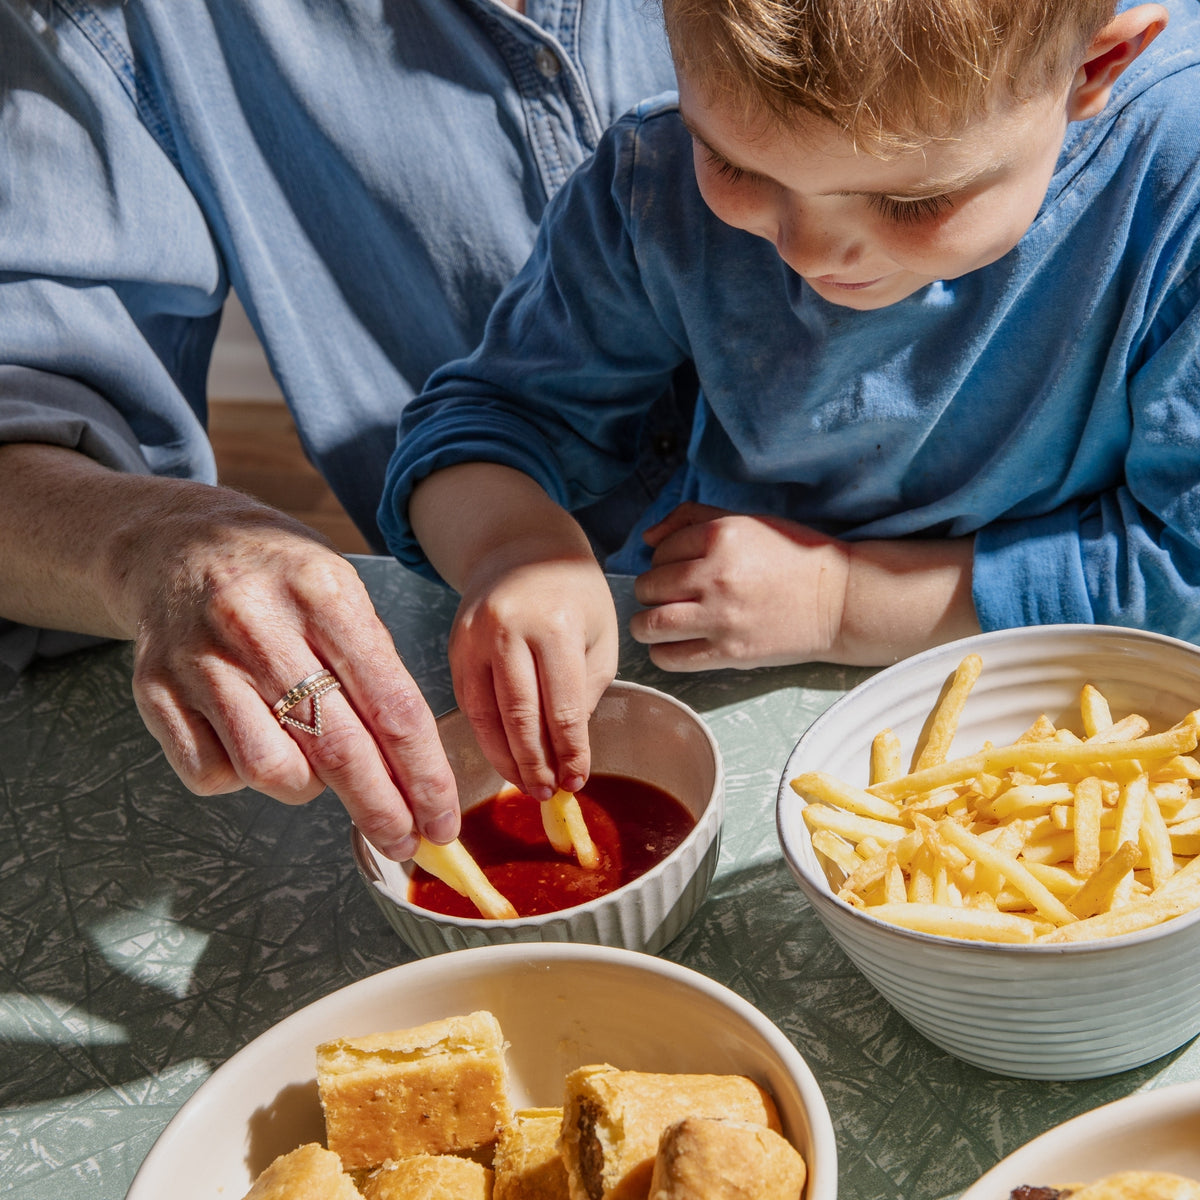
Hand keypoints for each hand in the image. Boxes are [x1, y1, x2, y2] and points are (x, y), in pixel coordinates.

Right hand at [0, 445, 457, 858]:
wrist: (173, 542)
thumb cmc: (276, 576)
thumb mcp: (340, 589)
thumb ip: (376, 665)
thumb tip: (413, 764)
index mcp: (322, 593)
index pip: (392, 704)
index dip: (424, 773)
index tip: (442, 815)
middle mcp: (258, 625)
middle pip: (338, 747)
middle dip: (381, 808)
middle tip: (404, 839)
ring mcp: (200, 660)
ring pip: (271, 769)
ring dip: (308, 787)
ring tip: (315, 764)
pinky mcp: (156, 690)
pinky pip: (212, 773)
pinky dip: (243, 777)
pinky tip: (255, 744)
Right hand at [448, 549, 618, 799]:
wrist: (523, 548)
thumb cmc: (572, 593)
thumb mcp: (600, 636)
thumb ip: (587, 692)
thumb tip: (566, 750)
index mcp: (555, 624)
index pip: (563, 707)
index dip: (570, 752)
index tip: (576, 781)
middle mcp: (507, 628)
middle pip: (518, 716)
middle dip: (535, 764)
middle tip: (548, 793)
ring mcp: (474, 636)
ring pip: (486, 715)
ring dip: (506, 758)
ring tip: (526, 784)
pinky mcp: (454, 646)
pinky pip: (468, 702)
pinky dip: (485, 735)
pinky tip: (503, 755)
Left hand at [630, 503, 849, 668]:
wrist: (838, 600)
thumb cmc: (791, 557)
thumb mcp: (746, 521)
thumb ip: (692, 518)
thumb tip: (646, 538)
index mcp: (721, 537)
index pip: (659, 550)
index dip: (662, 560)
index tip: (678, 568)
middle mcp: (716, 576)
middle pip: (648, 586)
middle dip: (651, 590)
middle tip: (668, 595)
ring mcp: (721, 617)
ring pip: (649, 624)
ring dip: (646, 623)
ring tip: (659, 621)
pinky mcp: (729, 652)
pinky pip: (670, 657)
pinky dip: (661, 652)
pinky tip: (673, 644)